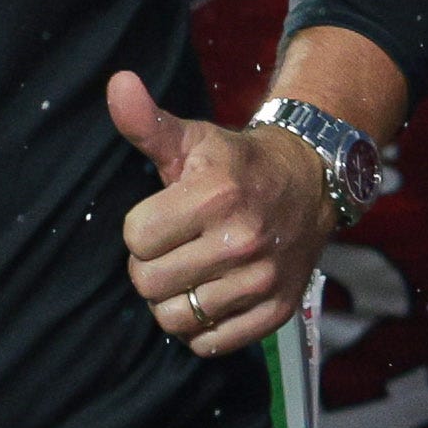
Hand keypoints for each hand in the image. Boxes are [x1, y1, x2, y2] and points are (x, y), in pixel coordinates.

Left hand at [111, 68, 328, 356]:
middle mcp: (242, 240)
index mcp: (216, 194)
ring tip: (191, 272)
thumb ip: (146, 121)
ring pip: (174, 320)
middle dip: (151, 266)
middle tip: (174, 247)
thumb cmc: (236, 163)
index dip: (141, 229)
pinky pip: (210, 344)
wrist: (310, 183)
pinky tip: (212, 295)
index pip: (136, 238)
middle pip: (149, 284)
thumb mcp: (192, 138)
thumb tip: (117, 83)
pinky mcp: (276, 312)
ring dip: (173, 300)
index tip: (163, 216)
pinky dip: (202, 328)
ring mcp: (262, 280)